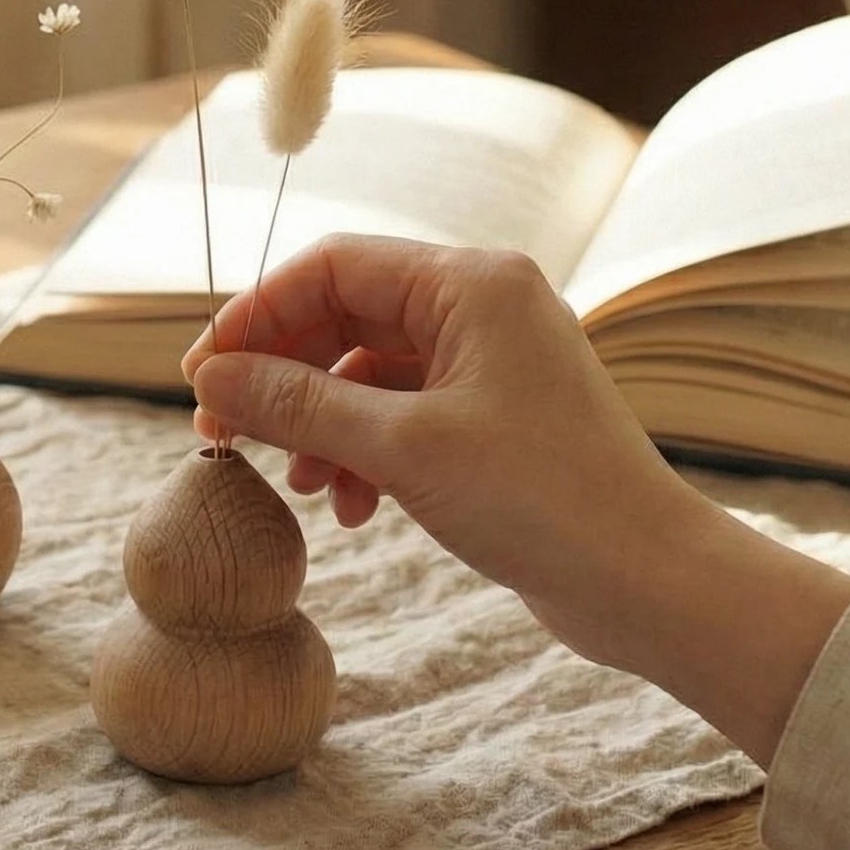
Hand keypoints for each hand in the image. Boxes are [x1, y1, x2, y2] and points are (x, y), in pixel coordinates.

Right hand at [183, 236, 849, 763]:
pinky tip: (353, 507)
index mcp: (472, 284)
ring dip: (318, 423)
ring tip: (299, 484)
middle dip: (281, 377)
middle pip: (343, 315)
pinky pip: (399, 413)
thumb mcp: (401, 448)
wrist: (649, 582)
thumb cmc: (542, 501)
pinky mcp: (493, 417)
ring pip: (365, 370)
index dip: (256, 316)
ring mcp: (490, 362)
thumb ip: (299, 404)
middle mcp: (483, 307)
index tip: (201, 377)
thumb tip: (209, 378)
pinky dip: (362, 452)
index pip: (331, 267)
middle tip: (224, 434)